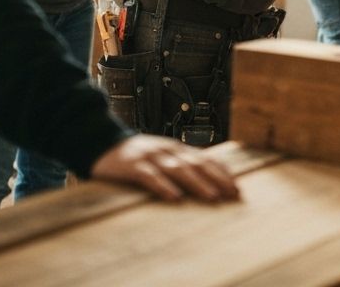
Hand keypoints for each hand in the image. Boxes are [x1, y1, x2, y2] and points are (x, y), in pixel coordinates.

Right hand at [89, 134, 239, 202]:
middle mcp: (167, 149)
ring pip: (178, 169)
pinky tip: (174, 198)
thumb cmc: (135, 156)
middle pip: (196, 164)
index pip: (204, 158)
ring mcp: (150, 155)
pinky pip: (150, 176)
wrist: (101, 142)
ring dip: (197, 183)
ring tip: (212, 197)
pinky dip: (163, 186)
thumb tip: (206, 179)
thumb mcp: (160, 156)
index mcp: (175, 148)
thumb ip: (179, 164)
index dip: (222, 172)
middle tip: (233, 193)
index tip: (238, 187)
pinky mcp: (133, 165)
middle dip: (217, 178)